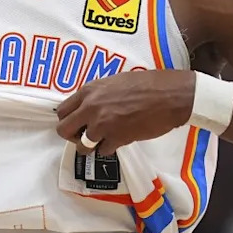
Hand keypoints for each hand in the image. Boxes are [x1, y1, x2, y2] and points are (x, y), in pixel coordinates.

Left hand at [55, 70, 195, 154]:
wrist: (170, 96)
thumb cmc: (147, 84)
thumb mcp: (114, 81)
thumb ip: (97, 95)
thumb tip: (87, 107)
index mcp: (89, 91)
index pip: (62, 111)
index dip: (68, 119)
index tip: (76, 123)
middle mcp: (91, 108)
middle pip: (64, 130)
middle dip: (72, 136)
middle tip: (84, 136)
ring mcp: (102, 125)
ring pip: (82, 145)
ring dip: (91, 146)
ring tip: (104, 140)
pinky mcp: (117, 139)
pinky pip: (103, 151)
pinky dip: (109, 149)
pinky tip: (119, 140)